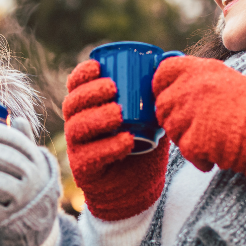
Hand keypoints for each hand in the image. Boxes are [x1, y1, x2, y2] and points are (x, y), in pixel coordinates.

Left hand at [0, 114, 59, 245]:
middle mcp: (33, 178)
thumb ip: (22, 140)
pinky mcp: (6, 220)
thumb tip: (15, 118)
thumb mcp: (29, 162)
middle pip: (0, 159)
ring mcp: (21, 201)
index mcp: (36, 159)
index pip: (13, 140)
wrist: (33, 223)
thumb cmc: (23, 183)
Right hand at [61, 59, 169, 220]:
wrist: (139, 187)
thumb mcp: (150, 116)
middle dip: (89, 93)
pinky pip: (90, 156)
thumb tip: (172, 59)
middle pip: (72, 104)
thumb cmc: (143, 145)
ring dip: (97, 118)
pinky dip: (109, 147)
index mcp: (88, 108)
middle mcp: (77, 125)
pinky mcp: (85, 170)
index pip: (75, 86)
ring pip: (77, 128)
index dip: (82, 74)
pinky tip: (126, 141)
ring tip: (119, 114)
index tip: (98, 66)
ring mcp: (78, 148)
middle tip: (112, 88)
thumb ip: (156, 93)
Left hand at [153, 56, 245, 178]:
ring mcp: (190, 113)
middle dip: (174, 119)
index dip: (161, 86)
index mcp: (202, 69)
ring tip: (212, 140)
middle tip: (195, 128)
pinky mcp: (193, 139)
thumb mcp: (229, 81)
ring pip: (171, 129)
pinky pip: (185, 150)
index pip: (163, 71)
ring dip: (186, 139)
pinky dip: (199, 158)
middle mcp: (192, 87)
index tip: (166, 95)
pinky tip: (217, 155)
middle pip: (162, 105)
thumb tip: (177, 89)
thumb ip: (201, 82)